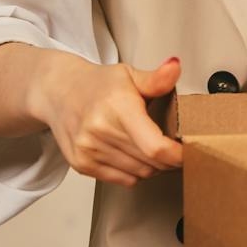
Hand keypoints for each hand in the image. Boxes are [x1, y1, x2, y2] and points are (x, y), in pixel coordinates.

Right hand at [32, 54, 184, 185]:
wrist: (57, 92)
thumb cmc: (97, 85)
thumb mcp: (129, 75)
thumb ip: (156, 79)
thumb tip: (175, 67)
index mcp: (118, 107)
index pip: (155, 146)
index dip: (177, 155)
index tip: (189, 150)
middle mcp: (100, 131)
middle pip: (150, 162)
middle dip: (169, 159)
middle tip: (173, 145)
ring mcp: (89, 150)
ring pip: (140, 174)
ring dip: (152, 166)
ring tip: (152, 147)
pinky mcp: (82, 164)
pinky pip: (123, 180)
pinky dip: (135, 172)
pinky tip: (133, 154)